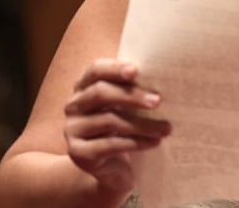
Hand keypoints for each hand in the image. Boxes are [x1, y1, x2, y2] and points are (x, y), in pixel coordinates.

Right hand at [64, 59, 170, 192]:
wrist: (111, 169)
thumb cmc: (124, 128)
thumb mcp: (127, 107)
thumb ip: (134, 90)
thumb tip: (164, 77)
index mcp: (84, 87)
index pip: (95, 70)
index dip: (114, 69)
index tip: (136, 71)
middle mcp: (74, 105)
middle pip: (100, 93)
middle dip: (132, 96)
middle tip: (158, 102)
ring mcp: (72, 129)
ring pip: (109, 121)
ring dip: (142, 125)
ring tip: (166, 129)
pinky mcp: (77, 153)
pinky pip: (109, 145)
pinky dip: (136, 142)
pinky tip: (154, 142)